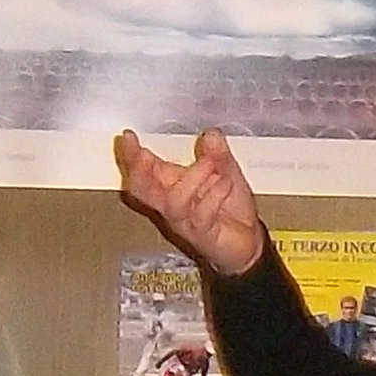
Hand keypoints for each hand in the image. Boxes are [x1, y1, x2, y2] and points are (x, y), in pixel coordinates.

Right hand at [113, 127, 267, 277]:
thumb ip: (217, 154)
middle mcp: (172, 205)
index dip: (131, 156)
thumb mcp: (226, 173)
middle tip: (143, 154)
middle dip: (139, 170)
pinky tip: (225, 184)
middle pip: (142, 190)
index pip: (143, 171)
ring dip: (191, 179)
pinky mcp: (202, 235)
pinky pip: (201, 216)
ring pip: (173, 202)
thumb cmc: (229, 209)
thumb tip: (211, 134)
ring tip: (210, 165)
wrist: (247, 241)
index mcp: (171, 185)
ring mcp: (185, 221)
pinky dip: (213, 197)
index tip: (128, 137)